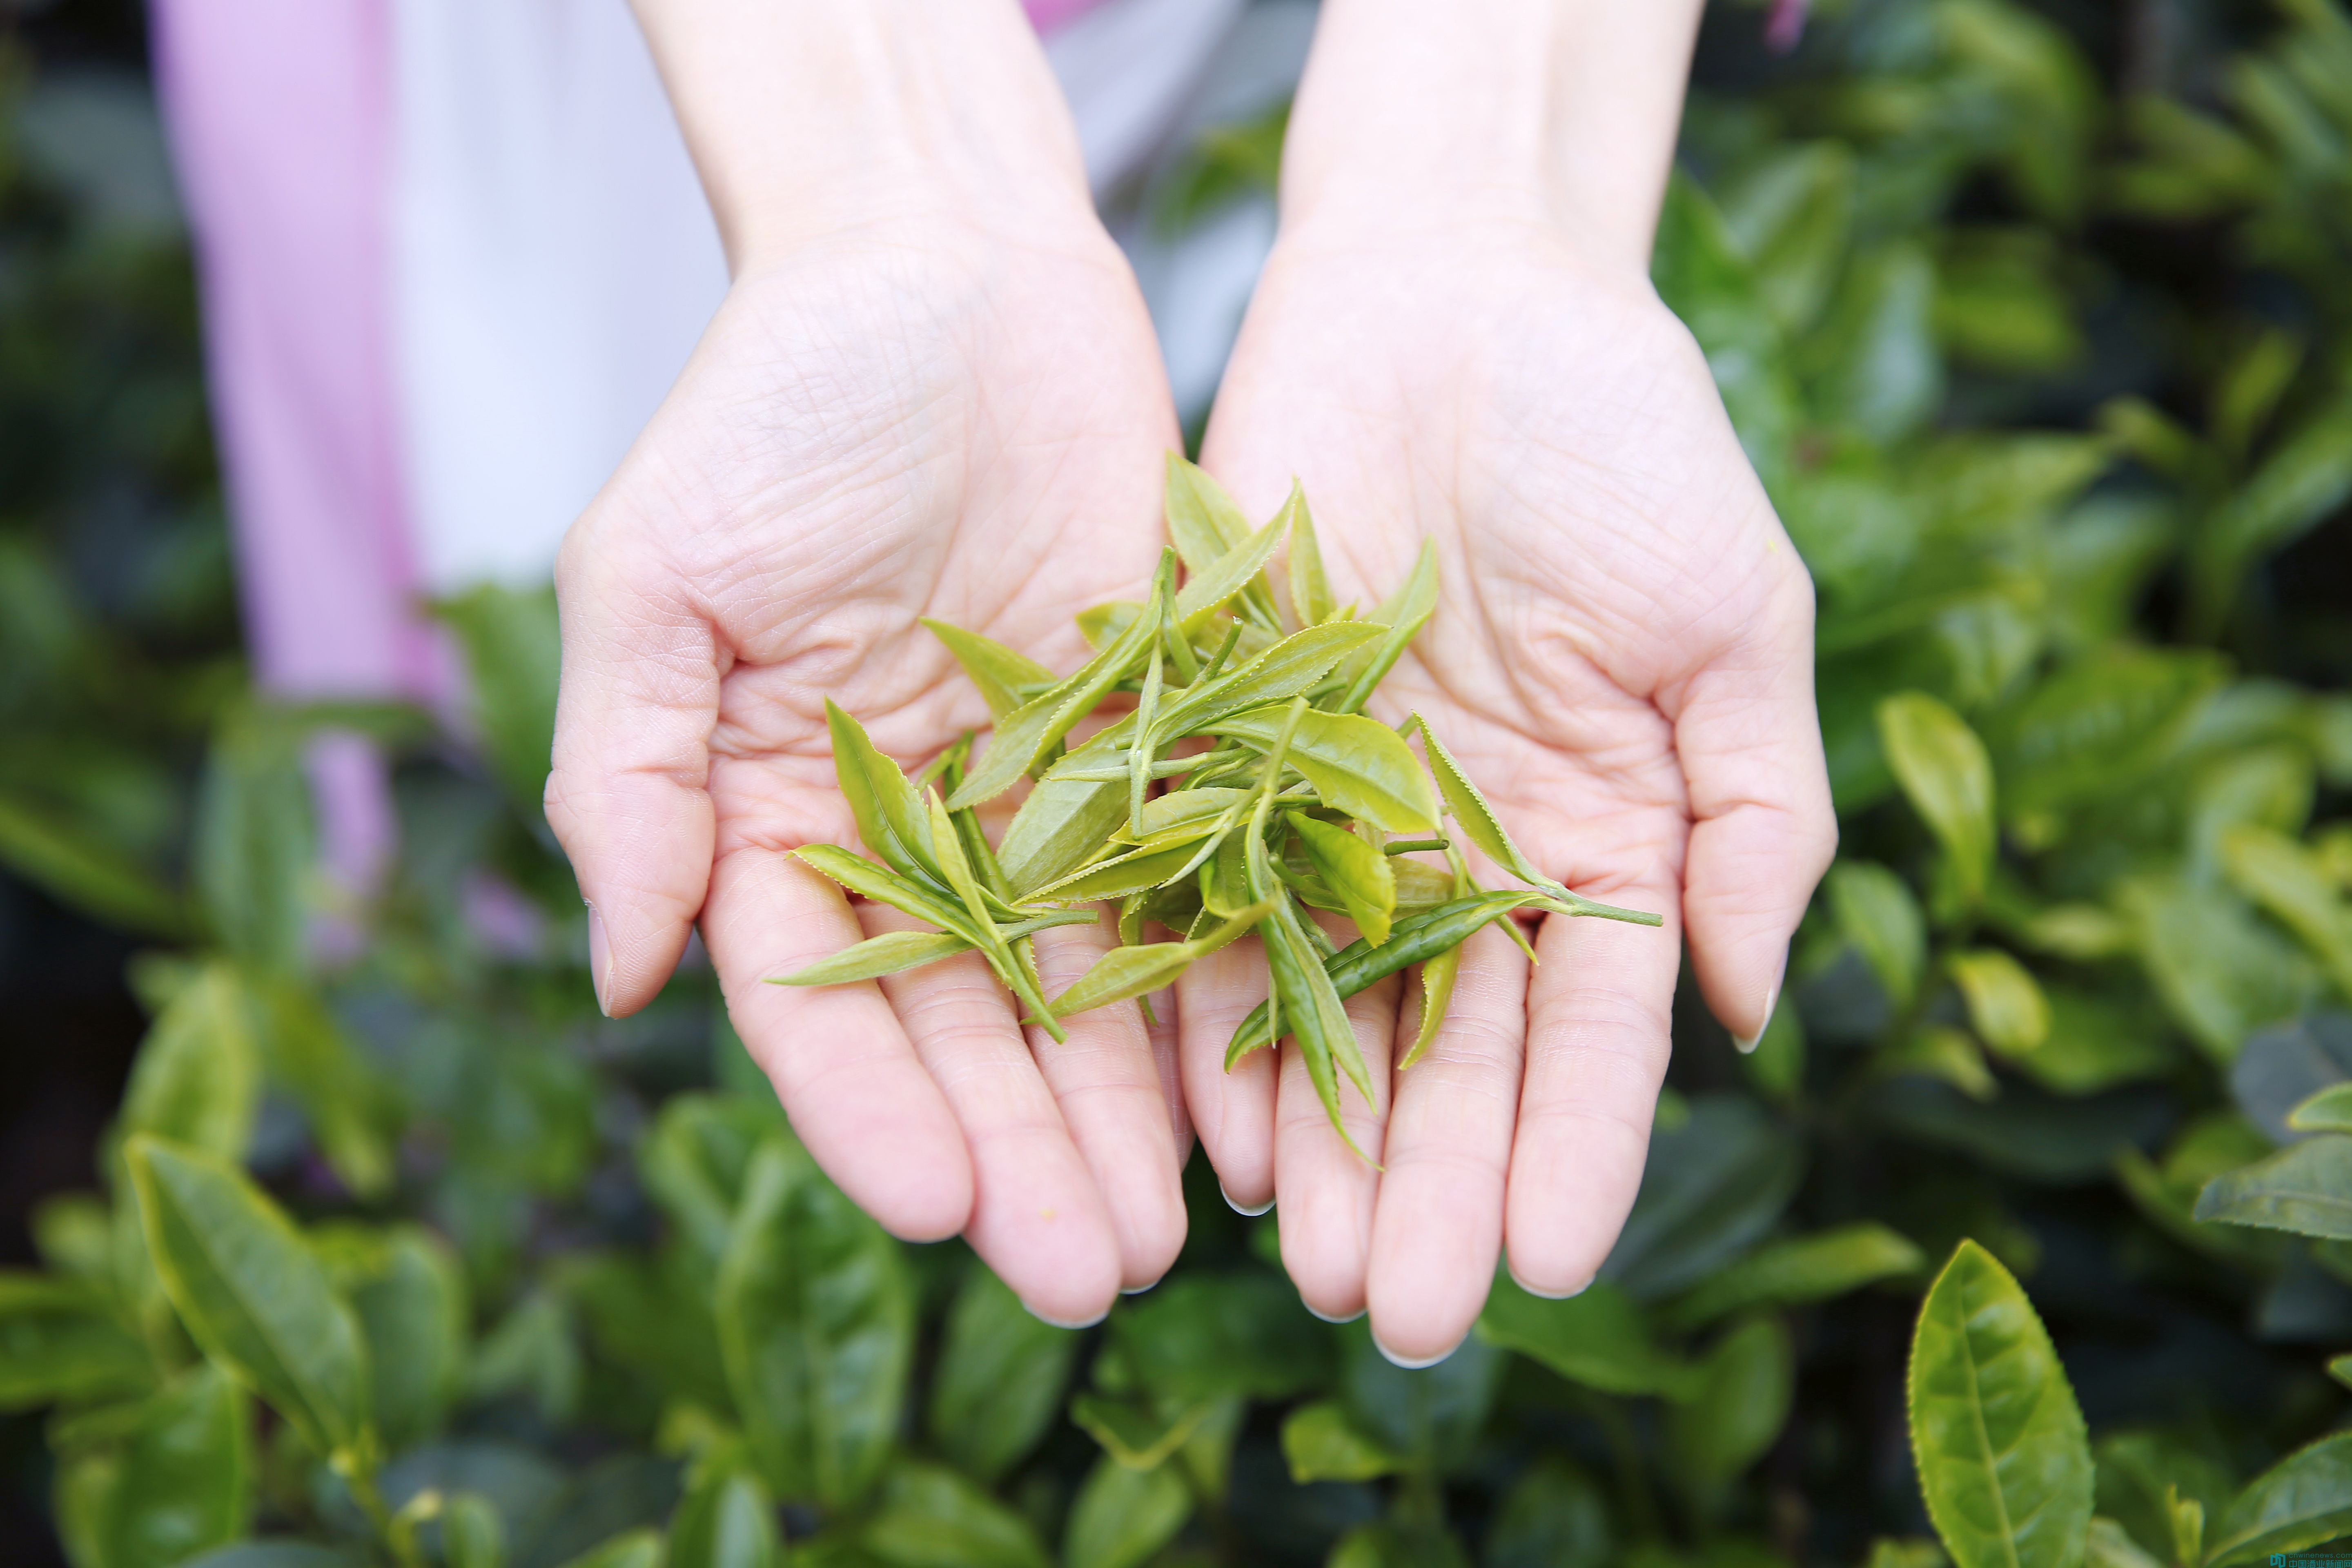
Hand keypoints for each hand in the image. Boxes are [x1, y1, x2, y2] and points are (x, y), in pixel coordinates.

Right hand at [547, 2, 1188, 1325]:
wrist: (950, 271)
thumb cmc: (778, 403)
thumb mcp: (656, 574)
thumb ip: (627, 773)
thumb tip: (618, 976)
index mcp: (770, 813)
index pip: (814, 1000)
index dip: (869, 1108)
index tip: (931, 1206)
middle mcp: (905, 834)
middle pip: (961, 1029)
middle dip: (1020, 1155)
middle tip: (1086, 1278)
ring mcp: (1031, 801)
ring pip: (1078, 994)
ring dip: (1119, 1120)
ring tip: (1173, 1241)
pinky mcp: (1150, 750)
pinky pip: (1182, 895)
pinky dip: (1208, 998)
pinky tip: (1249, 1105)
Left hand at [1176, 0, 1834, 1361]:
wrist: (1457, 297)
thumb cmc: (1624, 443)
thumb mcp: (1734, 620)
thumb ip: (1750, 814)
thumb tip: (1759, 1011)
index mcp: (1596, 836)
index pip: (1590, 1033)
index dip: (1576, 1151)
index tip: (1553, 1266)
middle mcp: (1460, 851)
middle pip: (1447, 1050)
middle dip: (1430, 1184)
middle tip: (1400, 1317)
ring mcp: (1336, 812)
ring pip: (1325, 1008)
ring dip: (1316, 1141)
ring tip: (1300, 1264)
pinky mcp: (1223, 751)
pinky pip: (1209, 903)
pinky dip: (1208, 1011)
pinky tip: (1202, 1125)